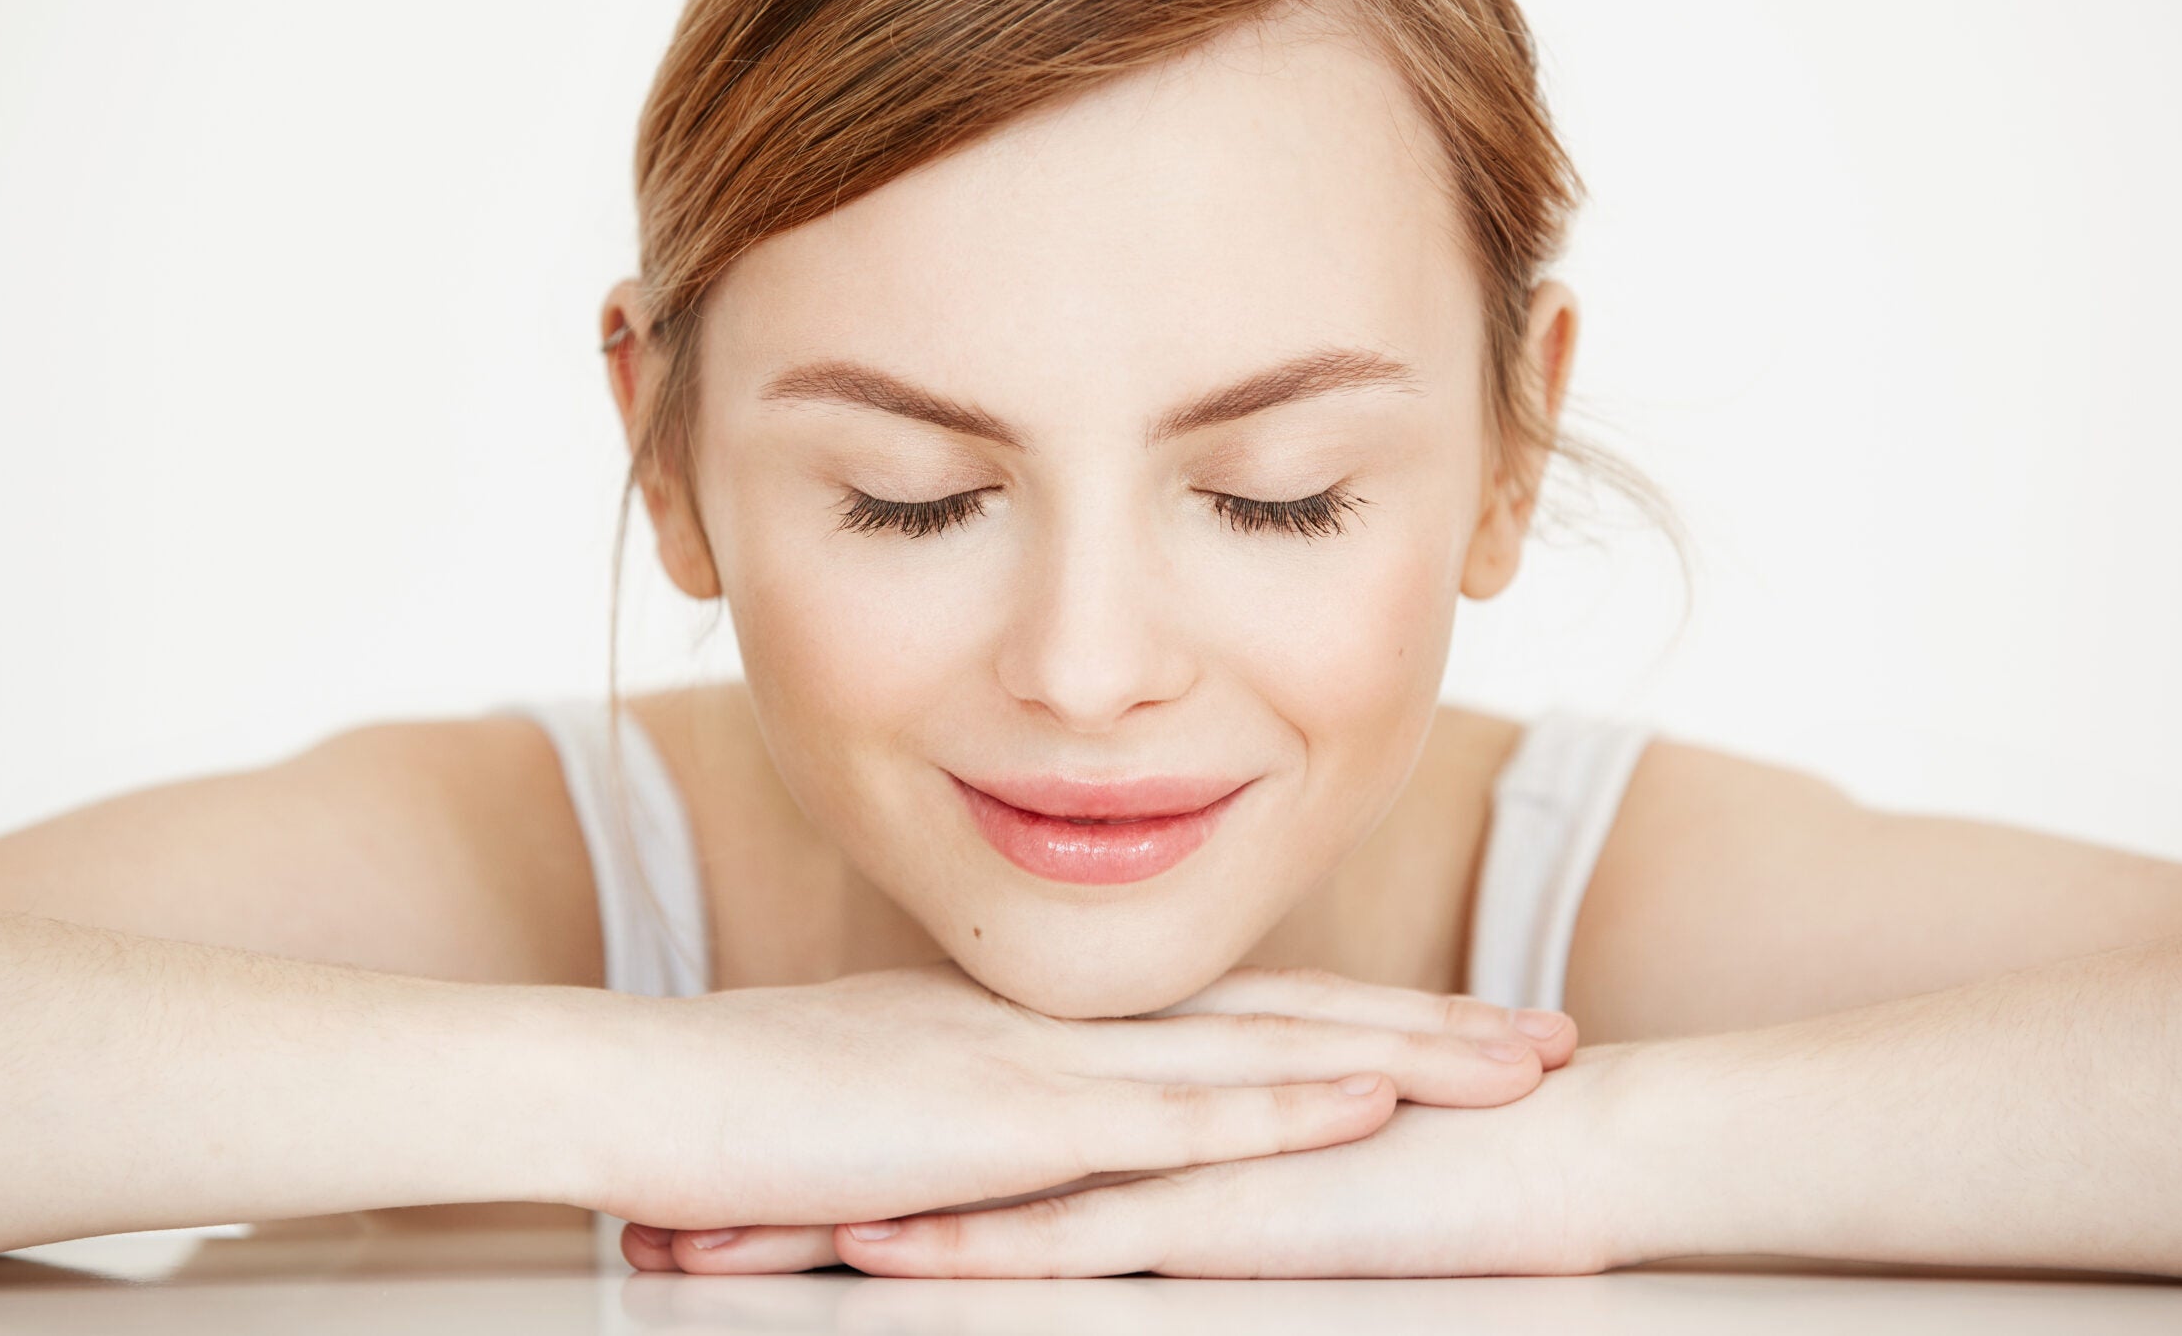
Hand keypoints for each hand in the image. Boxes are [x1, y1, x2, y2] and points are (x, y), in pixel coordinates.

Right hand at [615, 966, 1580, 1272]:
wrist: (631, 1087)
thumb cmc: (735, 1116)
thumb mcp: (888, 1122)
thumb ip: (975, 1133)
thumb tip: (1026, 1160)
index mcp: (1048, 1033)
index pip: (1234, 1020)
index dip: (1353, 1022)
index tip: (1456, 1030)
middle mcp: (1069, 1032)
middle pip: (1282, 1023)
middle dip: (1426, 1032)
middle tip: (1551, 1035)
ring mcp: (1044, 1068)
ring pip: (1257, 1059)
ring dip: (1397, 1062)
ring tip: (1521, 1065)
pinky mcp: (1004, 1124)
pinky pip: (1165, 1121)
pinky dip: (1275, 1116)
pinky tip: (1365, 1114)